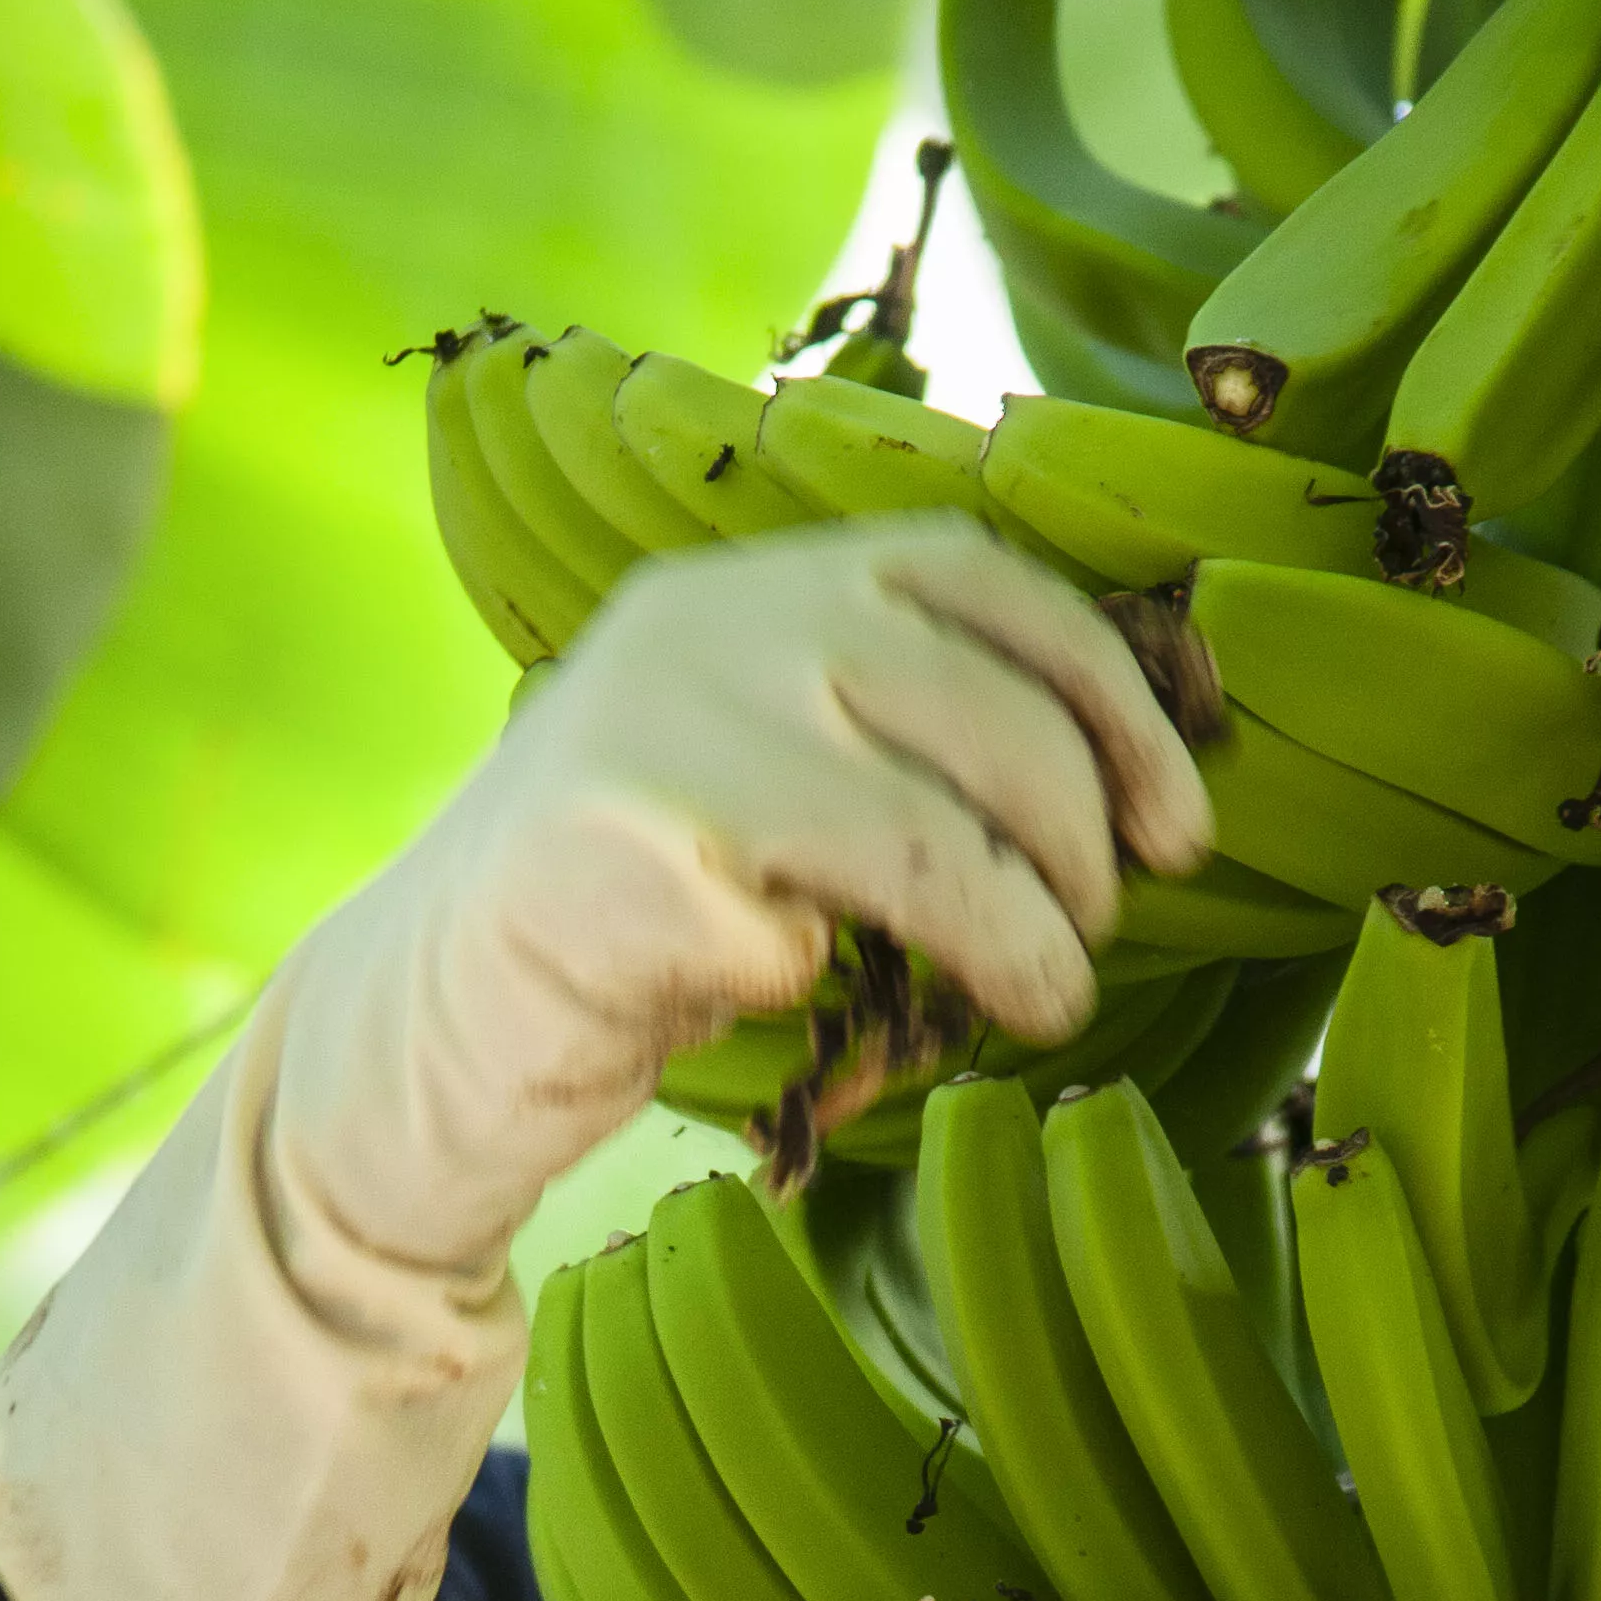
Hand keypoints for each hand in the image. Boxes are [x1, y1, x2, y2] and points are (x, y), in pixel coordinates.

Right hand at [273, 518, 1213, 1279]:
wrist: (420, 1027)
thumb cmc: (628, 926)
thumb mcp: (762, 777)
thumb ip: (887, 735)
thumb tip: (1119, 788)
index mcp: (748, 584)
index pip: (977, 573)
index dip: (1108, 687)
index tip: (1180, 816)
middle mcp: (709, 623)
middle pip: (982, 698)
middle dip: (1081, 824)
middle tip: (1100, 924)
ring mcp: (665, 726)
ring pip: (933, 814)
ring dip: (1028, 921)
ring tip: (1051, 994)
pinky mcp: (632, 847)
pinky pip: (836, 915)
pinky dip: (919, 965)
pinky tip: (925, 1009)